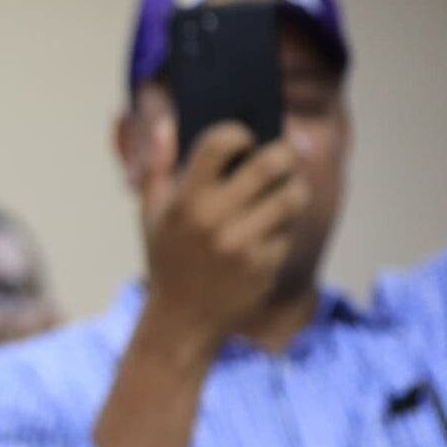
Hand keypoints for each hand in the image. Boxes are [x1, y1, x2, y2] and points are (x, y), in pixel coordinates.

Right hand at [137, 117, 309, 350]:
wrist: (183, 321)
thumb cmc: (168, 260)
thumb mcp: (151, 215)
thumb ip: (157, 166)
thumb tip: (167, 124)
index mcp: (185, 200)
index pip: (221, 143)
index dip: (240, 133)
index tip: (244, 140)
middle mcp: (215, 219)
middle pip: (273, 162)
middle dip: (285, 152)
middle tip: (282, 157)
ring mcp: (243, 243)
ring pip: (294, 194)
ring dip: (294, 188)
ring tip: (283, 191)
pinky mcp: (265, 264)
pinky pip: (291, 228)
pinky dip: (286, 224)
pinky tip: (271, 229)